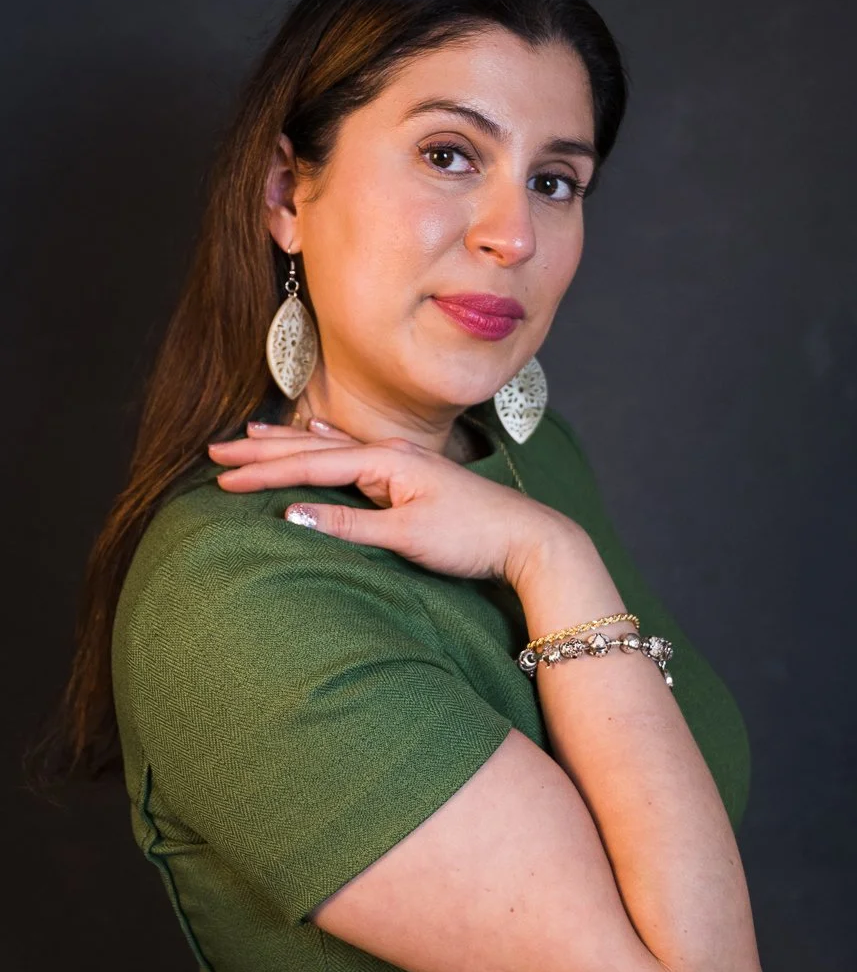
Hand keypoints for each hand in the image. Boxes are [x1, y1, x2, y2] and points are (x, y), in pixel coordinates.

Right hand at [207, 419, 572, 584]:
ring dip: (287, 443)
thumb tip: (291, 514)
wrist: (527, 537)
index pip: (310, 464)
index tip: (221, 480)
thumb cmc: (472, 537)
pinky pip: (351, 454)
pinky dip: (324, 444)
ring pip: (329, 448)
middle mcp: (389, 454)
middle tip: (215, 452)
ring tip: (251, 434)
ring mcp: (400, 463)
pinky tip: (317, 434)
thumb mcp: (407, 535)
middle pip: (312, 448)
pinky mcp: (409, 477)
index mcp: (385, 462)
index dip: (262, 472)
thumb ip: (348, 523)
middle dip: (262, 450)